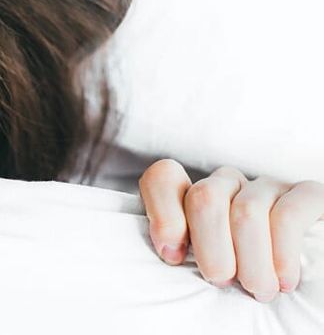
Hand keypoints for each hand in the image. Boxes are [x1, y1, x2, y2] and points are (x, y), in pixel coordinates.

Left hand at [139, 159, 323, 301]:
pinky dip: (282, 253)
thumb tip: (171, 252)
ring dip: (250, 260)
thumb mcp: (204, 265)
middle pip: (205, 197)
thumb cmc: (241, 278)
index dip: (163, 214)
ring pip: (246, 211)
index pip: (163, 178)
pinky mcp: (306, 195)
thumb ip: (180, 251)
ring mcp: (266, 187)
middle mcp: (228, 184)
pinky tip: (284, 280)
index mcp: (195, 197)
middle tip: (222, 281)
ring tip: (258, 289)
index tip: (174, 257)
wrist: (305, 278)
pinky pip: (288, 215)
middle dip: (211, 248)